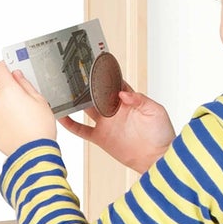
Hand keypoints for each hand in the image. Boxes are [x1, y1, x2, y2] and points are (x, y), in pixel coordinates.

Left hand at [0, 60, 58, 156]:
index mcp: (8, 90)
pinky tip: (13, 127)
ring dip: (4, 107)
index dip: (4, 68)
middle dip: (9, 92)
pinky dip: (0, 120)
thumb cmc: (39, 129)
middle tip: (24, 104)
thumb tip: (16, 75)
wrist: (33, 154)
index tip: (8, 69)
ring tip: (20, 120)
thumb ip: (25, 84)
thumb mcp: (40, 101)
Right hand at [59, 83, 174, 175]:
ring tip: (64, 92)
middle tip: (74, 75)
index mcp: (127, 99)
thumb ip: (139, 99)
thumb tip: (122, 92)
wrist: (157, 158)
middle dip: (86, 84)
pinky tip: (61, 117)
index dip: (104, 74)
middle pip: (96, 93)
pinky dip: (71, 124)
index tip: (94, 65)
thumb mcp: (155, 111)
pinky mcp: (101, 137)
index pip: (113, 83)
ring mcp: (106, 123)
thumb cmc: (161, 134)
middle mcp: (114, 110)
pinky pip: (82, 130)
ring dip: (76, 101)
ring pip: (86, 108)